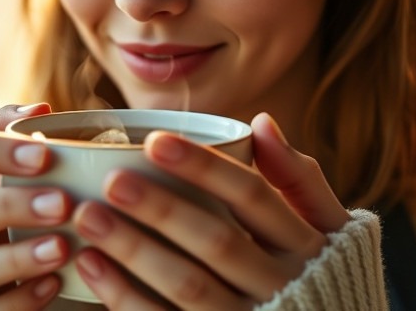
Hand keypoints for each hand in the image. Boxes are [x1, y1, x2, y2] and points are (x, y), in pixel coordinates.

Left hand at [71, 112, 350, 309]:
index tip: (154, 142)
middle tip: (112, 181)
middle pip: (216, 241)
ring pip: (188, 286)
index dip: (204, 168)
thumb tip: (261, 122)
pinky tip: (91, 265)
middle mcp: (280, 286)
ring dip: (134, 251)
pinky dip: (125, 297)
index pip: (253, 197)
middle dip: (161, 210)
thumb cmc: (317, 274)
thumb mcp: (327, 229)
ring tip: (88, 218)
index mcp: (305, 246)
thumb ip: (299, 179)